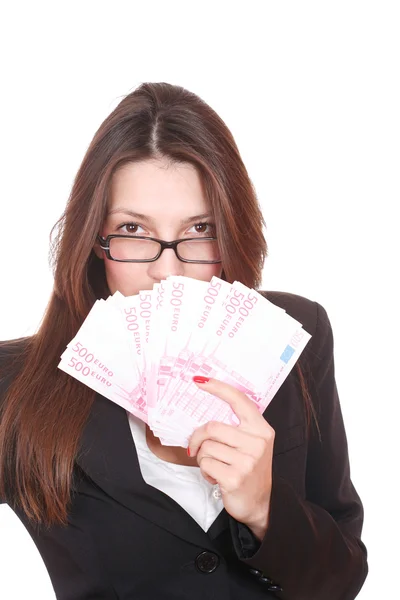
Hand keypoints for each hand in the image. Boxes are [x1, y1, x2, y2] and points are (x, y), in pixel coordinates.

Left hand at [188, 377, 274, 536]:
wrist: (260, 503)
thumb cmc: (249, 468)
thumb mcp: (251, 443)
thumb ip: (236, 426)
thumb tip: (205, 410)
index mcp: (261, 429)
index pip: (238, 400)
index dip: (218, 388)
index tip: (199, 381)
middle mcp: (257, 443)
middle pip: (212, 427)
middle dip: (198, 437)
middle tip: (196, 446)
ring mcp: (247, 461)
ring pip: (206, 447)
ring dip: (203, 457)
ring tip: (215, 465)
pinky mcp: (235, 478)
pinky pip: (205, 464)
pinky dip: (205, 471)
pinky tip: (216, 477)